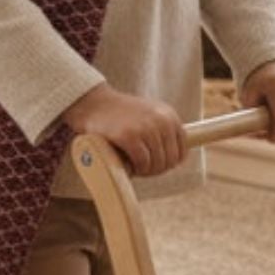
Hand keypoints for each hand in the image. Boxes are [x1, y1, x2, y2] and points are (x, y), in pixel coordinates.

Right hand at [60, 83, 186, 177]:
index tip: (155, 166)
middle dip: (156, 169)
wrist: (93, 103)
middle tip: (142, 169)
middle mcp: (161, 120)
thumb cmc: (119, 114)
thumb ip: (162, 131)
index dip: (169, 164)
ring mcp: (146, 127)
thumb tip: (175, 161)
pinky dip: (137, 169)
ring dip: (146, 171)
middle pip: (170, 160)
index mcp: (169, 115)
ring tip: (135, 167)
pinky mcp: (129, 136)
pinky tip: (129, 166)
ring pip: (157, 164)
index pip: (181, 151)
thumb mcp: (149, 115)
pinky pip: (142, 163)